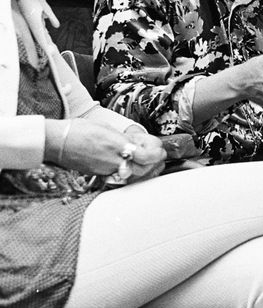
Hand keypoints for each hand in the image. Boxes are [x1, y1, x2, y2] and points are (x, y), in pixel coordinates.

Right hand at [44, 119, 166, 180]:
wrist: (58, 141)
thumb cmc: (80, 131)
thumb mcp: (107, 128)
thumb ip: (125, 138)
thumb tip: (141, 143)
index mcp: (117, 144)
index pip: (147, 155)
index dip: (157, 152)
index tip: (159, 148)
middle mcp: (113, 159)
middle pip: (145, 169)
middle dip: (156, 163)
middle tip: (158, 156)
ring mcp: (107, 170)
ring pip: (136, 177)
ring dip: (148, 170)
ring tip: (151, 162)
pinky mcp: (101, 175)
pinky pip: (124, 179)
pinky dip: (135, 175)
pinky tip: (137, 169)